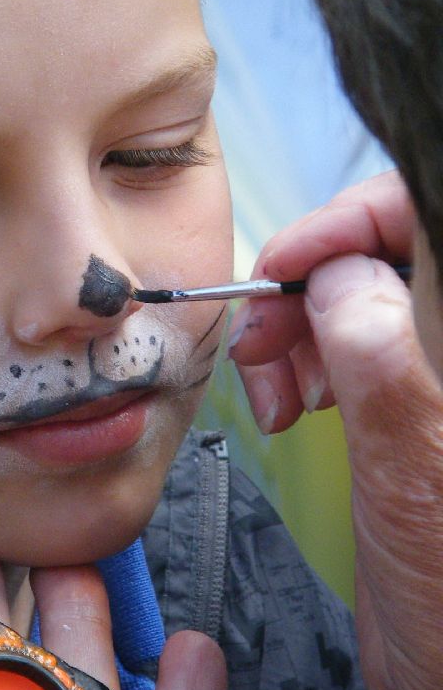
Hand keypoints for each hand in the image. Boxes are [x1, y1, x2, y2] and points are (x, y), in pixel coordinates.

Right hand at [230, 170, 442, 689]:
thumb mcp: (415, 471)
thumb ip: (380, 358)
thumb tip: (342, 274)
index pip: (421, 217)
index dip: (352, 223)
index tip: (286, 265)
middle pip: (383, 252)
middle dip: (310, 282)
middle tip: (264, 341)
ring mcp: (432, 376)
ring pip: (355, 294)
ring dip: (295, 325)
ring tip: (274, 387)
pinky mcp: (402, 406)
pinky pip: (343, 345)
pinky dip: (300, 358)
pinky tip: (289, 402)